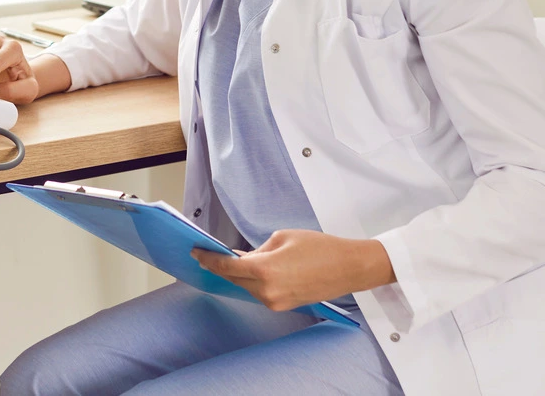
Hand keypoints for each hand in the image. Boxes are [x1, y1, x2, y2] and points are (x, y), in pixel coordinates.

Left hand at [191, 229, 395, 311]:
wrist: (349, 267)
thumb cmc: (320, 248)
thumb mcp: (282, 238)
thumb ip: (257, 249)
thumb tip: (241, 256)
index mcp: (264, 270)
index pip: (226, 266)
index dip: (208, 259)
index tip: (195, 253)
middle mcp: (267, 291)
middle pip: (233, 278)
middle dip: (219, 266)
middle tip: (206, 254)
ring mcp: (276, 302)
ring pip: (245, 287)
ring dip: (237, 274)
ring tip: (229, 259)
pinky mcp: (284, 306)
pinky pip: (260, 293)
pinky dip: (252, 282)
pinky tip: (250, 271)